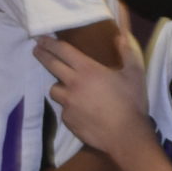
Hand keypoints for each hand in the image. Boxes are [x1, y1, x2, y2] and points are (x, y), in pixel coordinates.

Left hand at [35, 35, 153, 159]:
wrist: (125, 135)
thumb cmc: (131, 102)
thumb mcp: (135, 73)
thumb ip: (127, 51)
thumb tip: (121, 35)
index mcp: (87, 70)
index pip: (62, 51)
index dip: (49, 43)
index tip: (40, 38)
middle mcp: (73, 84)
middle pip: (51, 66)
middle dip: (42, 55)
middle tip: (36, 50)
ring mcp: (68, 104)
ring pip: (54, 90)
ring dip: (59, 86)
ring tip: (67, 88)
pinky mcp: (68, 120)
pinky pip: (64, 109)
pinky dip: (69, 107)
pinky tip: (81, 110)